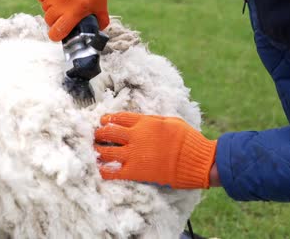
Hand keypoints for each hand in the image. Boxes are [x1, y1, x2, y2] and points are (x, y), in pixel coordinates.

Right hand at [36, 0, 114, 40]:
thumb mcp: (101, 3)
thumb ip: (100, 21)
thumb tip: (94, 34)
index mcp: (76, 10)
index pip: (57, 32)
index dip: (56, 35)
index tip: (58, 32)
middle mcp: (62, 1)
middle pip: (49, 21)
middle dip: (56, 18)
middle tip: (65, 9)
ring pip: (44, 8)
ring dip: (51, 5)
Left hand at [95, 112, 216, 188]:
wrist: (197, 160)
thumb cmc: (188, 140)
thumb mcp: (171, 121)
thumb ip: (153, 121)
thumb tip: (143, 121)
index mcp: (145, 122)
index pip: (119, 117)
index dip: (108, 119)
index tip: (103, 121)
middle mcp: (135, 136)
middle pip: (108, 132)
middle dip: (98, 133)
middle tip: (94, 135)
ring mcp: (134, 154)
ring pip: (106, 150)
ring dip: (97, 150)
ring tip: (93, 150)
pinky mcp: (136, 172)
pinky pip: (113, 171)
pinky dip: (104, 170)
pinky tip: (99, 169)